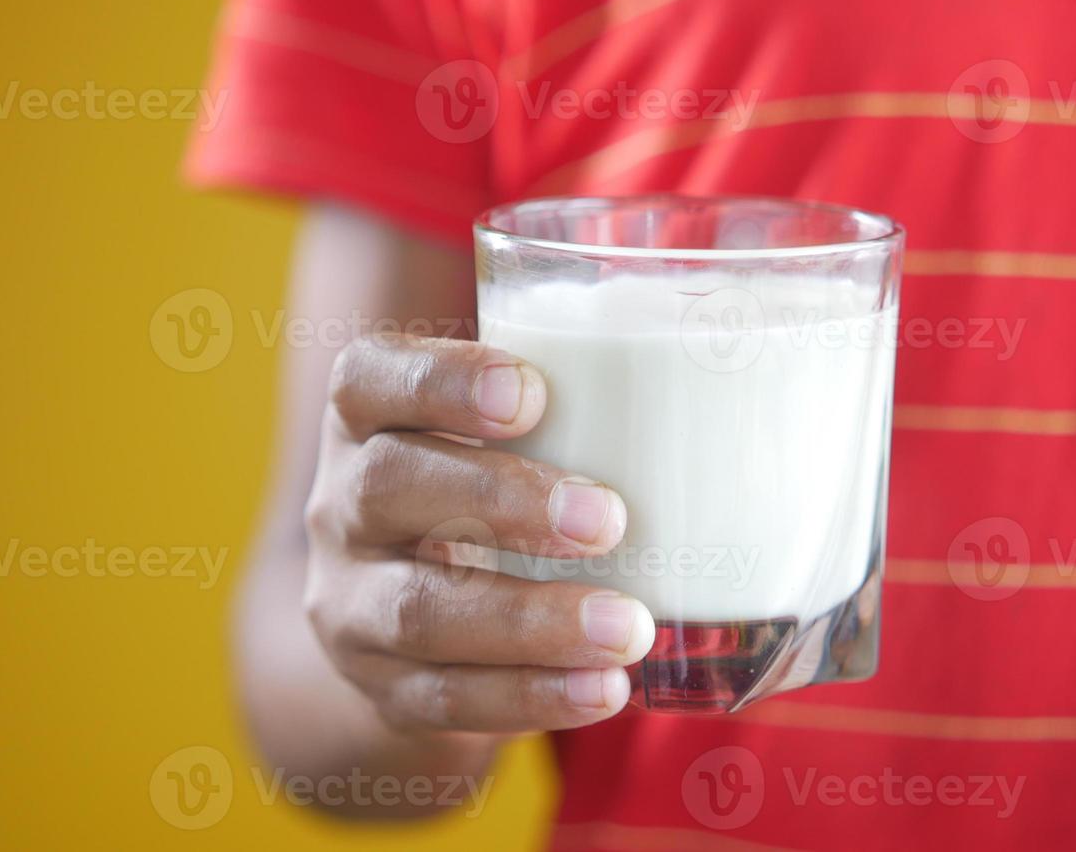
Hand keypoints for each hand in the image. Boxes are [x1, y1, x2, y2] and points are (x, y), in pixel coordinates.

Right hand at [301, 334, 653, 734]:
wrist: (400, 626)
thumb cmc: (485, 493)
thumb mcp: (497, 438)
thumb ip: (576, 400)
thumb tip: (733, 379)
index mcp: (365, 418)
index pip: (369, 378)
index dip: (441, 380)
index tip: (532, 394)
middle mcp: (341, 503)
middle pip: (390, 485)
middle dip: (502, 499)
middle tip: (608, 518)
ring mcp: (352, 602)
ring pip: (419, 608)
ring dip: (530, 619)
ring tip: (628, 626)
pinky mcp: (384, 686)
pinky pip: (446, 697)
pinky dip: (531, 694)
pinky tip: (604, 688)